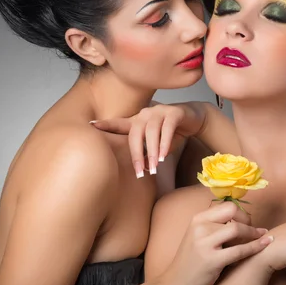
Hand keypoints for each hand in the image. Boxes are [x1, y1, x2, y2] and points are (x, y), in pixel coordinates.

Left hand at [90, 102, 205, 176]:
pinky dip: (165, 143)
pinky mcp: (174, 113)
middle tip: (138, 173)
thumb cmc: (172, 132)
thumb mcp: (157, 144)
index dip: (106, 124)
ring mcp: (160, 111)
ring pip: (152, 132)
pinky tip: (164, 156)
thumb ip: (147, 153)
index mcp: (138, 120)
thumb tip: (142, 168)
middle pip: (135, 133)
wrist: (194, 119)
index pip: (120, 123)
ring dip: (152, 151)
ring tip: (154, 167)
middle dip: (136, 154)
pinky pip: (167, 128)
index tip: (91, 126)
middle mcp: (146, 114)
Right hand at [159, 201, 272, 284]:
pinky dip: (255, 247)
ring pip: (237, 230)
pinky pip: (239, 250)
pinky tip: (265, 244)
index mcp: (197, 219)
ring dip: (254, 233)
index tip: (248, 222)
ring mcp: (204, 244)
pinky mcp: (211, 260)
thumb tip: (239, 217)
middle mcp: (199, 227)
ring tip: (262, 237)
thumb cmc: (191, 262)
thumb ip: (214, 226)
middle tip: (256, 230)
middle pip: (233, 213)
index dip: (242, 212)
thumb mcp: (198, 237)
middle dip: (249, 220)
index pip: (227, 206)